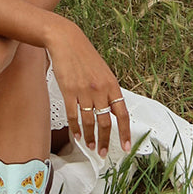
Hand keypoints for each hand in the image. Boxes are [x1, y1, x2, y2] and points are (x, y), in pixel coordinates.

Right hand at [45, 18, 130, 156]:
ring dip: (91, 137)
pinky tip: (77, 136)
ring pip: (90, 121)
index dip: (125, 132)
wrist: (66, 41)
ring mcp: (84, 91)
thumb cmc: (84, 56)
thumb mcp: (103, 71)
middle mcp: (100, 89)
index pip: (122, 113)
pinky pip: (74, 115)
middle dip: (105, 140)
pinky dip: (76, 128)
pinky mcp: (68, 91)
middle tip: (103, 152)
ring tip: (91, 147)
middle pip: (106, 122)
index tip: (126, 146)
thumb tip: (112, 111)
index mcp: (112, 84)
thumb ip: (108, 91)